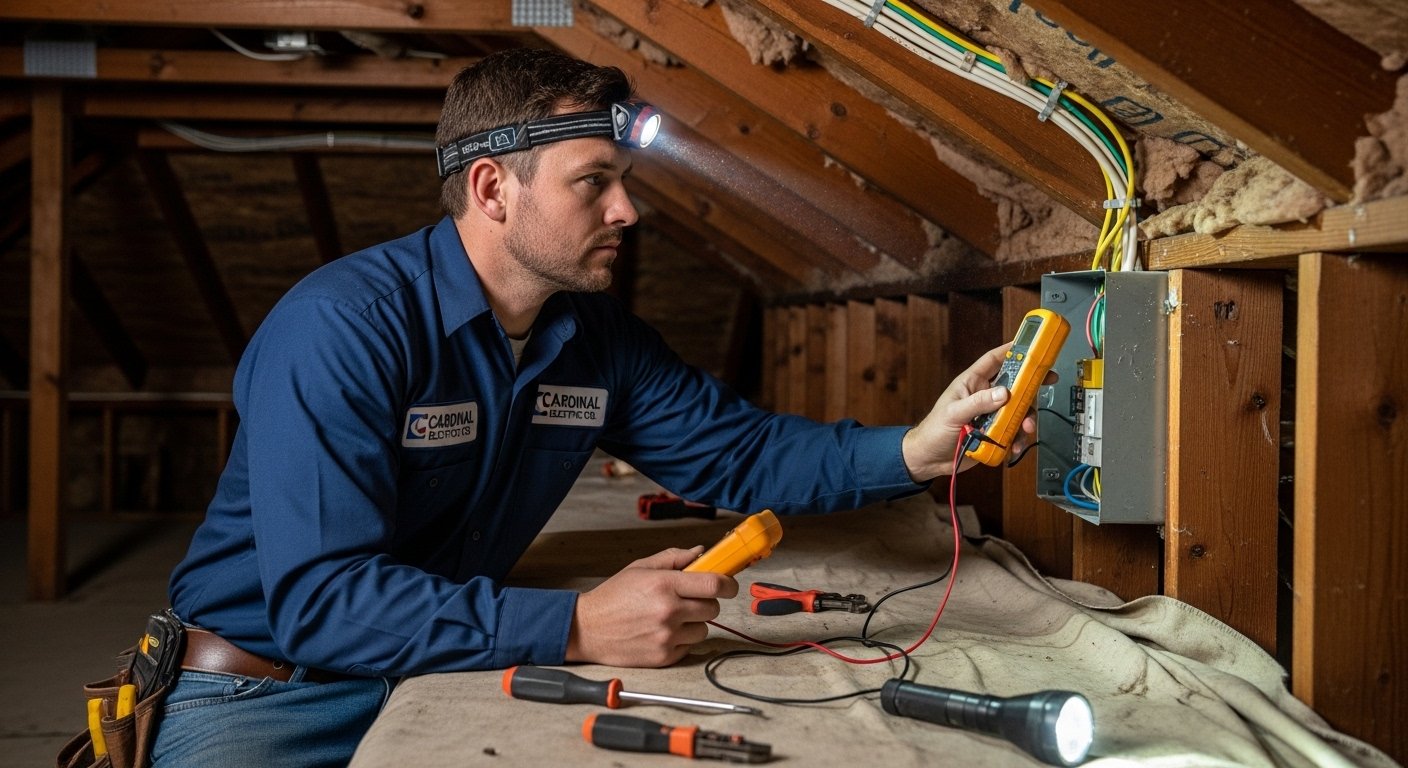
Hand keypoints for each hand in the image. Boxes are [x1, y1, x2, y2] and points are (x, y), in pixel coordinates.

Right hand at [565, 546, 737, 666]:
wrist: (587, 629)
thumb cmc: (613, 596)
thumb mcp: (640, 568)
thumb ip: (674, 558)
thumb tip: (701, 552)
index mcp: (664, 584)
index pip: (714, 584)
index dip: (728, 584)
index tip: (729, 585)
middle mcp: (668, 611)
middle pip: (713, 608)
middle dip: (706, 603)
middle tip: (690, 600)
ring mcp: (667, 636)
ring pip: (703, 630)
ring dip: (694, 623)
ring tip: (670, 618)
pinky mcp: (664, 656)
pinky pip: (689, 647)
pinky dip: (681, 640)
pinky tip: (661, 632)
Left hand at [901, 343, 1036, 481]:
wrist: (930, 460)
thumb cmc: (934, 431)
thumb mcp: (954, 414)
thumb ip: (978, 403)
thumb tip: (1004, 393)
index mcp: (972, 383)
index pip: (994, 360)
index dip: (1012, 350)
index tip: (1031, 345)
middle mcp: (984, 396)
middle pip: (1014, 384)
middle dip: (1030, 385)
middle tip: (1048, 381)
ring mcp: (991, 415)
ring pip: (1018, 410)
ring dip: (1026, 418)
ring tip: (1026, 429)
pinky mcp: (995, 433)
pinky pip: (1014, 431)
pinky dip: (1018, 438)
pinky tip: (1014, 446)